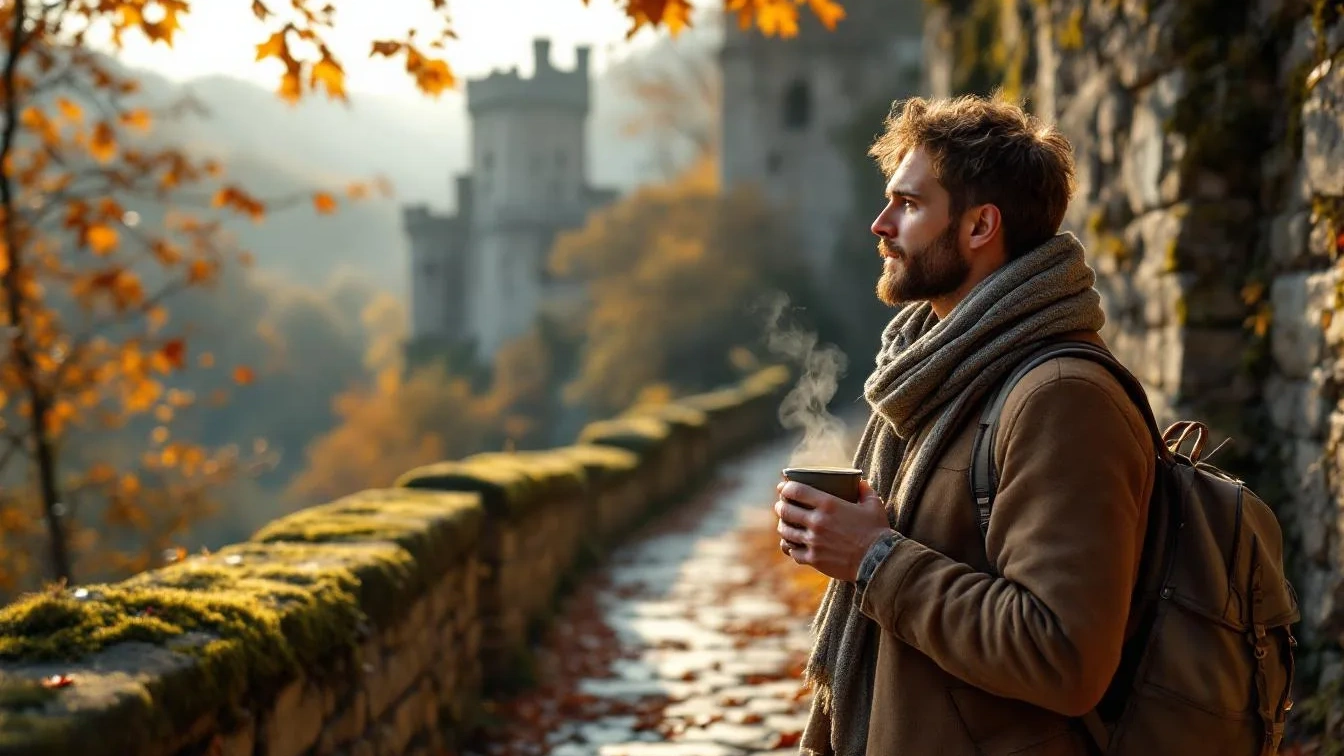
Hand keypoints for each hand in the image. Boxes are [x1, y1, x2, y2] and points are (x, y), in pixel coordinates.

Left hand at [775, 478, 893, 581]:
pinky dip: (790, 547)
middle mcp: (817, 521)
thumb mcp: (873, 505)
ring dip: (783, 526)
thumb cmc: (877, 531)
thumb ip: (865, 491)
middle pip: (786, 510)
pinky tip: (792, 545)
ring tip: (785, 525)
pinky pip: (793, 552)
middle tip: (781, 506)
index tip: (782, 488)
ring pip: (786, 532)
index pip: (796, 491)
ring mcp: (813, 541)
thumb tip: (860, 483)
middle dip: (780, 506)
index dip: (785, 488)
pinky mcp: (814, 559)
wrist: (878, 561)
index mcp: (828, 504)